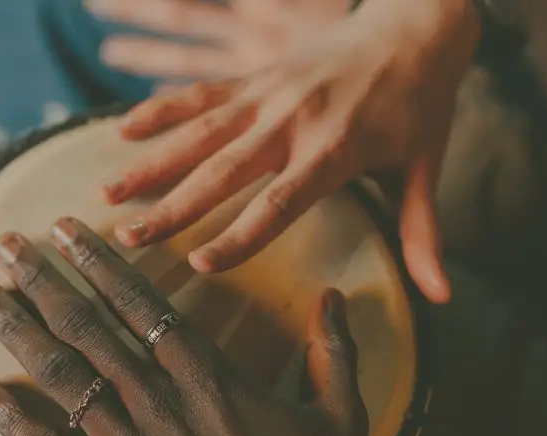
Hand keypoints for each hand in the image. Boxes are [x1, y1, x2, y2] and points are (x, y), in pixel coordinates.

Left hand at [0, 218, 386, 435]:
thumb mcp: (344, 419)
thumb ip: (333, 352)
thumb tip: (336, 295)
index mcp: (213, 382)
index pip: (143, 305)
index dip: (99, 263)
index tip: (65, 229)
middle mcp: (164, 407)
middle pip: (89, 330)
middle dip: (42, 281)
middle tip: (3, 245)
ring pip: (64, 379)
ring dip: (18, 332)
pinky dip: (13, 421)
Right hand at [101, 0, 479, 303]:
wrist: (414, 22)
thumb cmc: (421, 104)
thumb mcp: (427, 167)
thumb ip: (423, 233)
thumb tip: (440, 297)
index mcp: (336, 149)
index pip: (279, 202)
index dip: (239, 234)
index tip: (198, 263)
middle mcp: (294, 121)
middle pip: (224, 170)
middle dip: (174, 207)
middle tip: (129, 240)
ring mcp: (269, 95)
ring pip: (200, 131)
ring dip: (151, 162)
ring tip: (106, 194)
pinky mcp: (256, 76)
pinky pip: (201, 93)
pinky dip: (161, 110)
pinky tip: (120, 132)